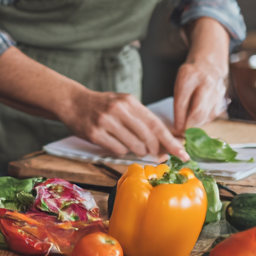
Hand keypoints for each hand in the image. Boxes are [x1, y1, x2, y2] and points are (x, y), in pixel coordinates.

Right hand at [62, 87, 186, 161]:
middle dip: (153, 149)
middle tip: (152, 152)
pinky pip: (118, 150)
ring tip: (128, 142)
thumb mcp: (123, 103)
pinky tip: (114, 142)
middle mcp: (119, 110)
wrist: (73, 101)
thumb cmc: (102, 105)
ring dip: (136, 150)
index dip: (170, 141)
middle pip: (147, 138)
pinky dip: (120, 150)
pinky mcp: (95, 134)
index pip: (156, 124)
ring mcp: (106, 122)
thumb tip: (163, 143)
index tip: (182, 154)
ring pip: (134, 146)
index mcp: (129, 101)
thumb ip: (142, 119)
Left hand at [173, 59, 227, 132]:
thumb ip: (180, 101)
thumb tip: (180, 124)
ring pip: (207, 115)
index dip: (180, 118)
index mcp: (190, 76)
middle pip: (198, 111)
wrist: (209, 64)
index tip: (178, 128)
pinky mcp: (223, 97)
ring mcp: (217, 90)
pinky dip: (206, 119)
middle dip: (191, 125)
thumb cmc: (191, 75)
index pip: (182, 102)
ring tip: (191, 126)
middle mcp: (206, 83)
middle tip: (185, 132)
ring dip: (199, 124)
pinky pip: (214, 114)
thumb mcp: (180, 82)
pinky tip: (200, 119)